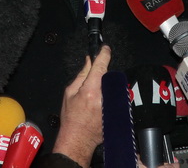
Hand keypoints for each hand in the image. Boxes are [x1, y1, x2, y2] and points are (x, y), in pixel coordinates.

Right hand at [52, 45, 110, 167]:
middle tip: (92, 84)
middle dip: (102, 75)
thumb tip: (89, 61)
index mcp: (91, 90)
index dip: (104, 54)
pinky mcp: (117, 111)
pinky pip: (116, 95)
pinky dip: (110, 95)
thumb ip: (81, 75)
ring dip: (106, 86)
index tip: (105, 48)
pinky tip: (100, 105)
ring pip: (113, 85)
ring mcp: (113, 104)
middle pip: (108, 74)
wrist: (79, 138)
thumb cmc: (71, 118)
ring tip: (94, 99)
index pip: (101, 65)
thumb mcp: (69, 93)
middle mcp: (104, 96)